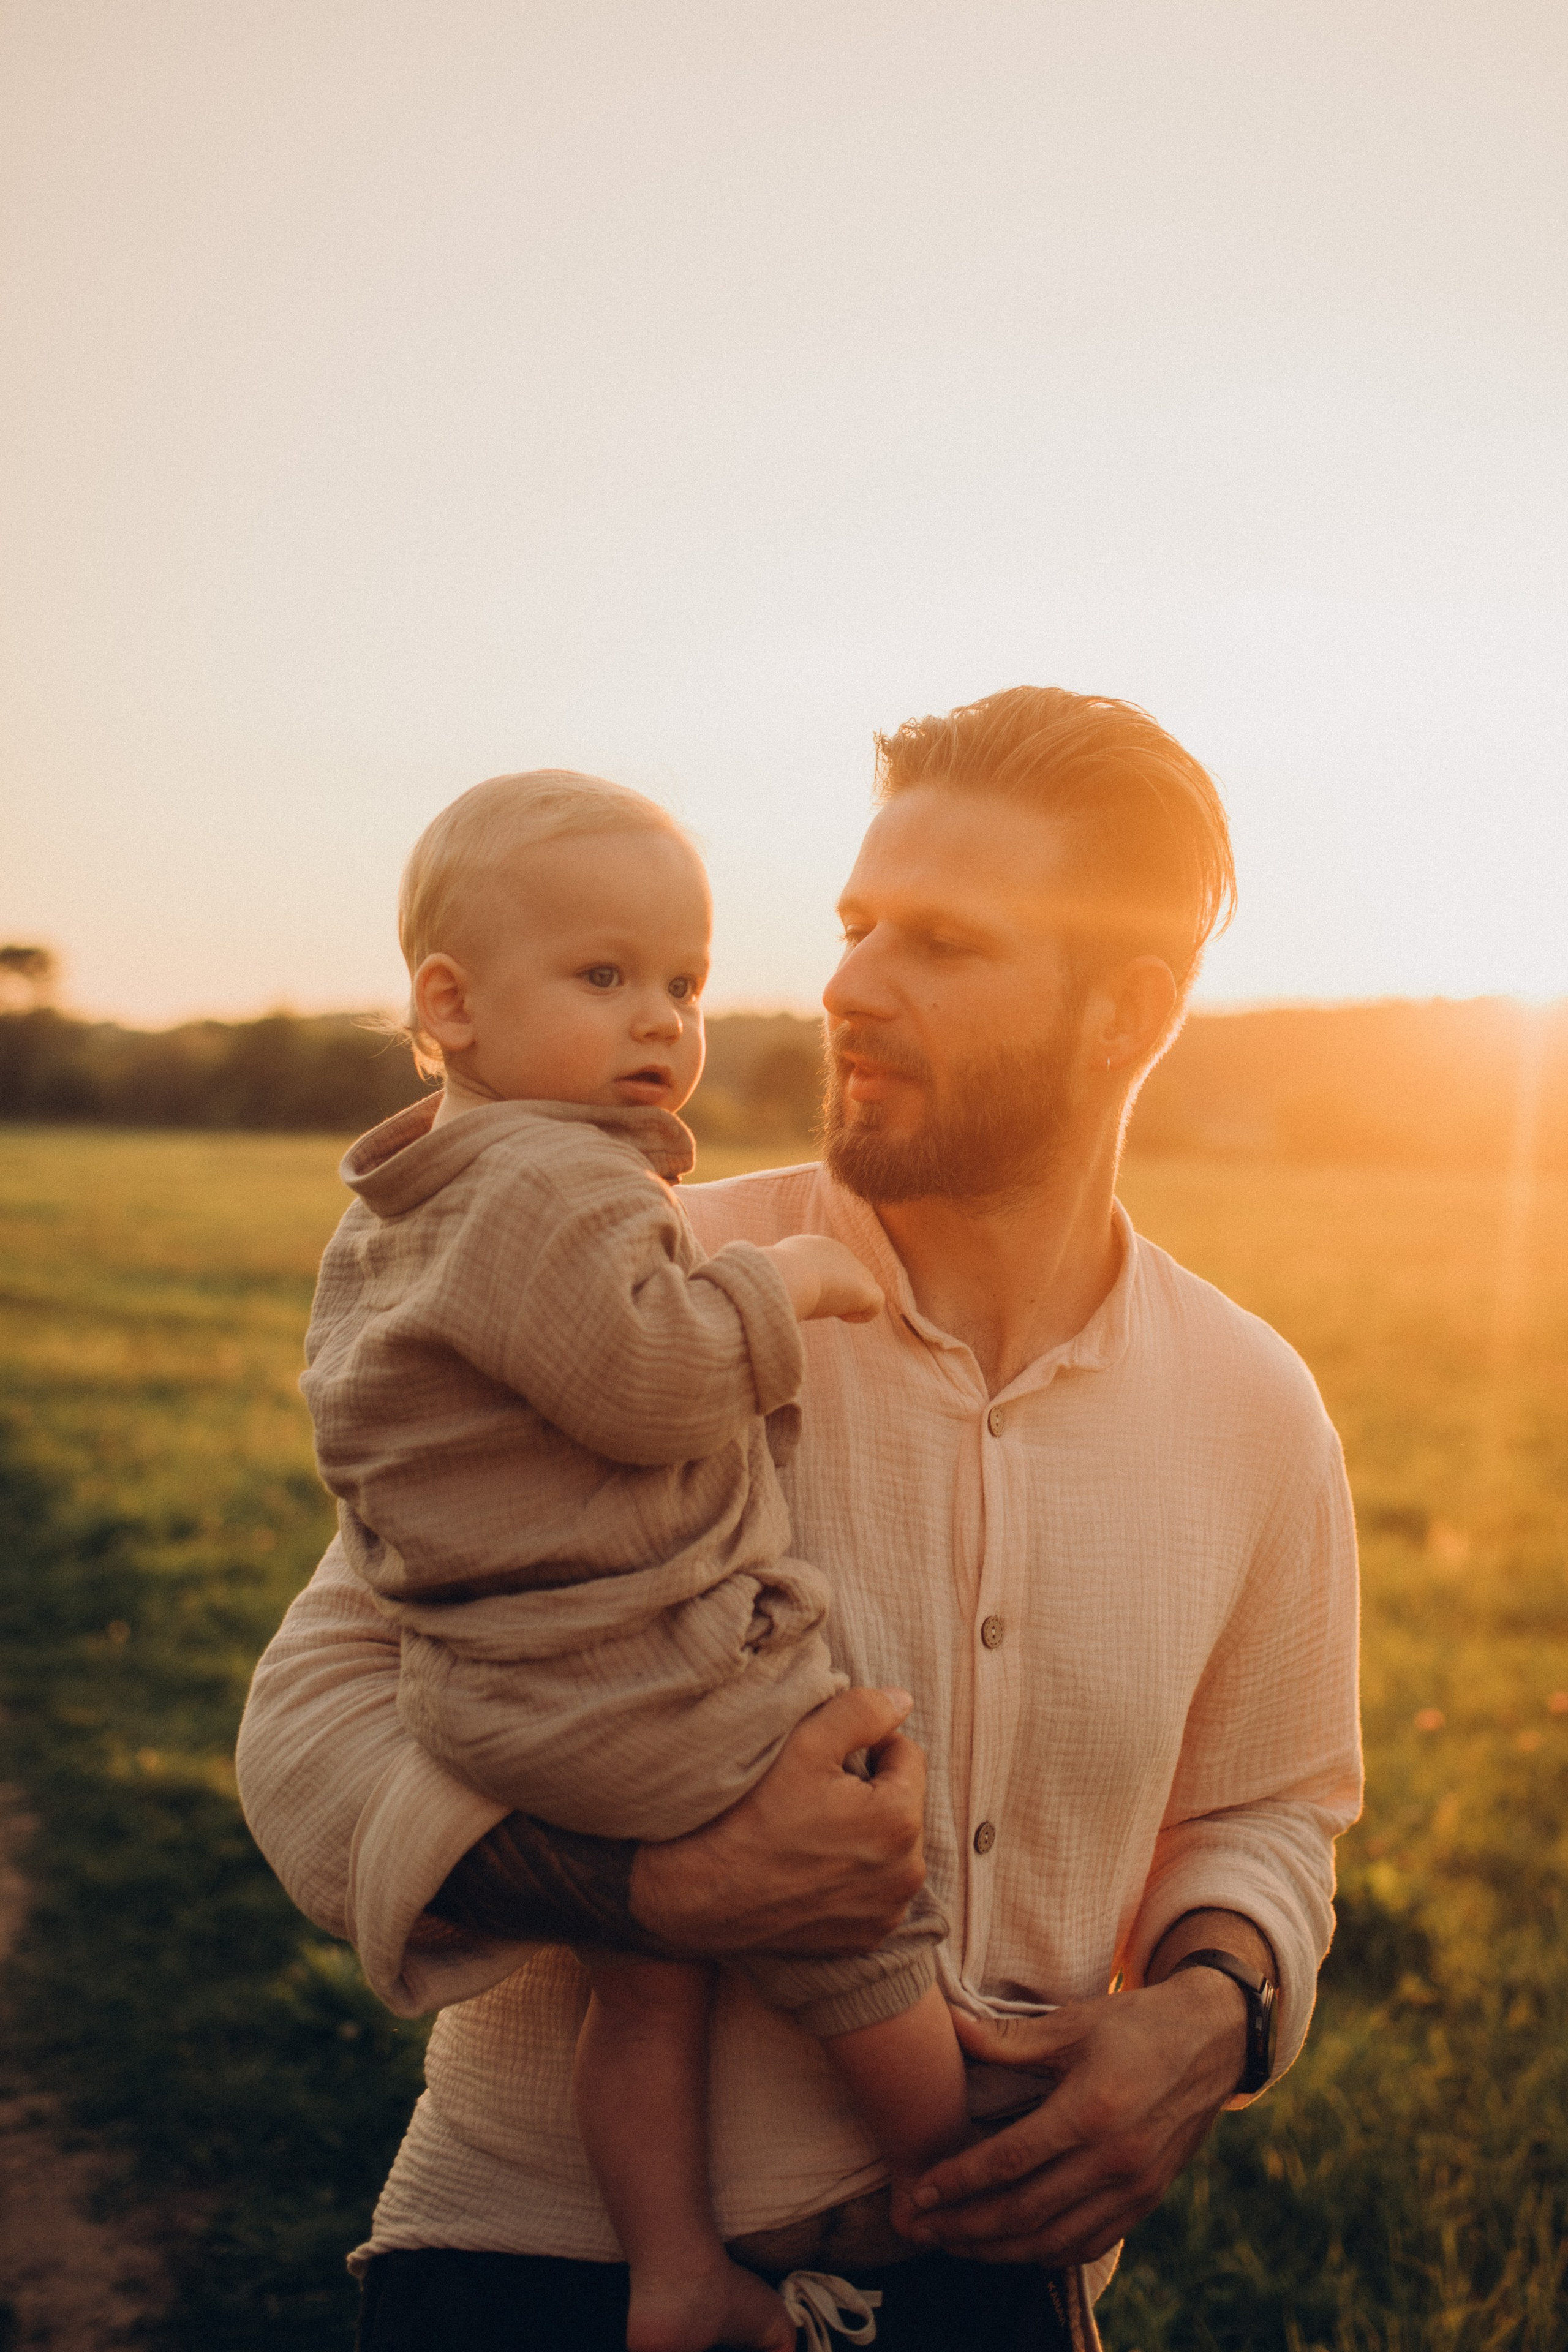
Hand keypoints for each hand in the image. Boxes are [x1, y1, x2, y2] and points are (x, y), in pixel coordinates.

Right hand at [629, 1688, 926, 1954]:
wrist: (698, 1892)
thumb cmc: (749, 1812)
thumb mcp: (804, 1744)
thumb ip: (863, 1712)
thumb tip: (904, 1700)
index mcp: (899, 1821)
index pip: (907, 1754)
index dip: (867, 1745)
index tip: (826, 1759)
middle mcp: (906, 1874)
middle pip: (902, 1802)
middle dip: (870, 1791)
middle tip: (815, 1796)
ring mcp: (886, 1912)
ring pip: (891, 1846)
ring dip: (866, 1832)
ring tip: (811, 1830)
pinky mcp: (865, 1938)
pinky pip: (876, 1887)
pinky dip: (855, 1873)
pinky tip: (812, 1866)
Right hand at [765, 1235, 884, 1324]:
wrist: (786, 1275)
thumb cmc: (770, 1279)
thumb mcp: (768, 1275)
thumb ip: (776, 1278)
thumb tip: (764, 1291)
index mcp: (814, 1246)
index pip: (826, 1267)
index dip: (820, 1285)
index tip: (806, 1295)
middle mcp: (838, 1252)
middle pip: (847, 1277)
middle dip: (837, 1294)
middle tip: (817, 1305)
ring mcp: (855, 1268)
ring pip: (861, 1290)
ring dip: (847, 1305)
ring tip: (827, 1310)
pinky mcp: (866, 1289)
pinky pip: (873, 1305)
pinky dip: (860, 1315)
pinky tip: (842, 1316)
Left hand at [899, 1972, 1247, 2265]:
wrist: (1212, 2042)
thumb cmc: (1135, 2024)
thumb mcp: (1074, 2021)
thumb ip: (1009, 2038)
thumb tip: (950, 2027)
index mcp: (1092, 2110)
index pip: (1010, 2161)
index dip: (958, 2181)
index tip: (919, 2192)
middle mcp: (1115, 2159)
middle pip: (1025, 2212)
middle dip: (965, 2226)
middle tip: (921, 2227)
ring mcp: (1135, 2187)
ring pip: (1053, 2239)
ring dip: (998, 2249)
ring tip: (955, 2243)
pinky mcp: (1146, 2200)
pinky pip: (1088, 2243)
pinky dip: (1044, 2252)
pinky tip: (1012, 2246)